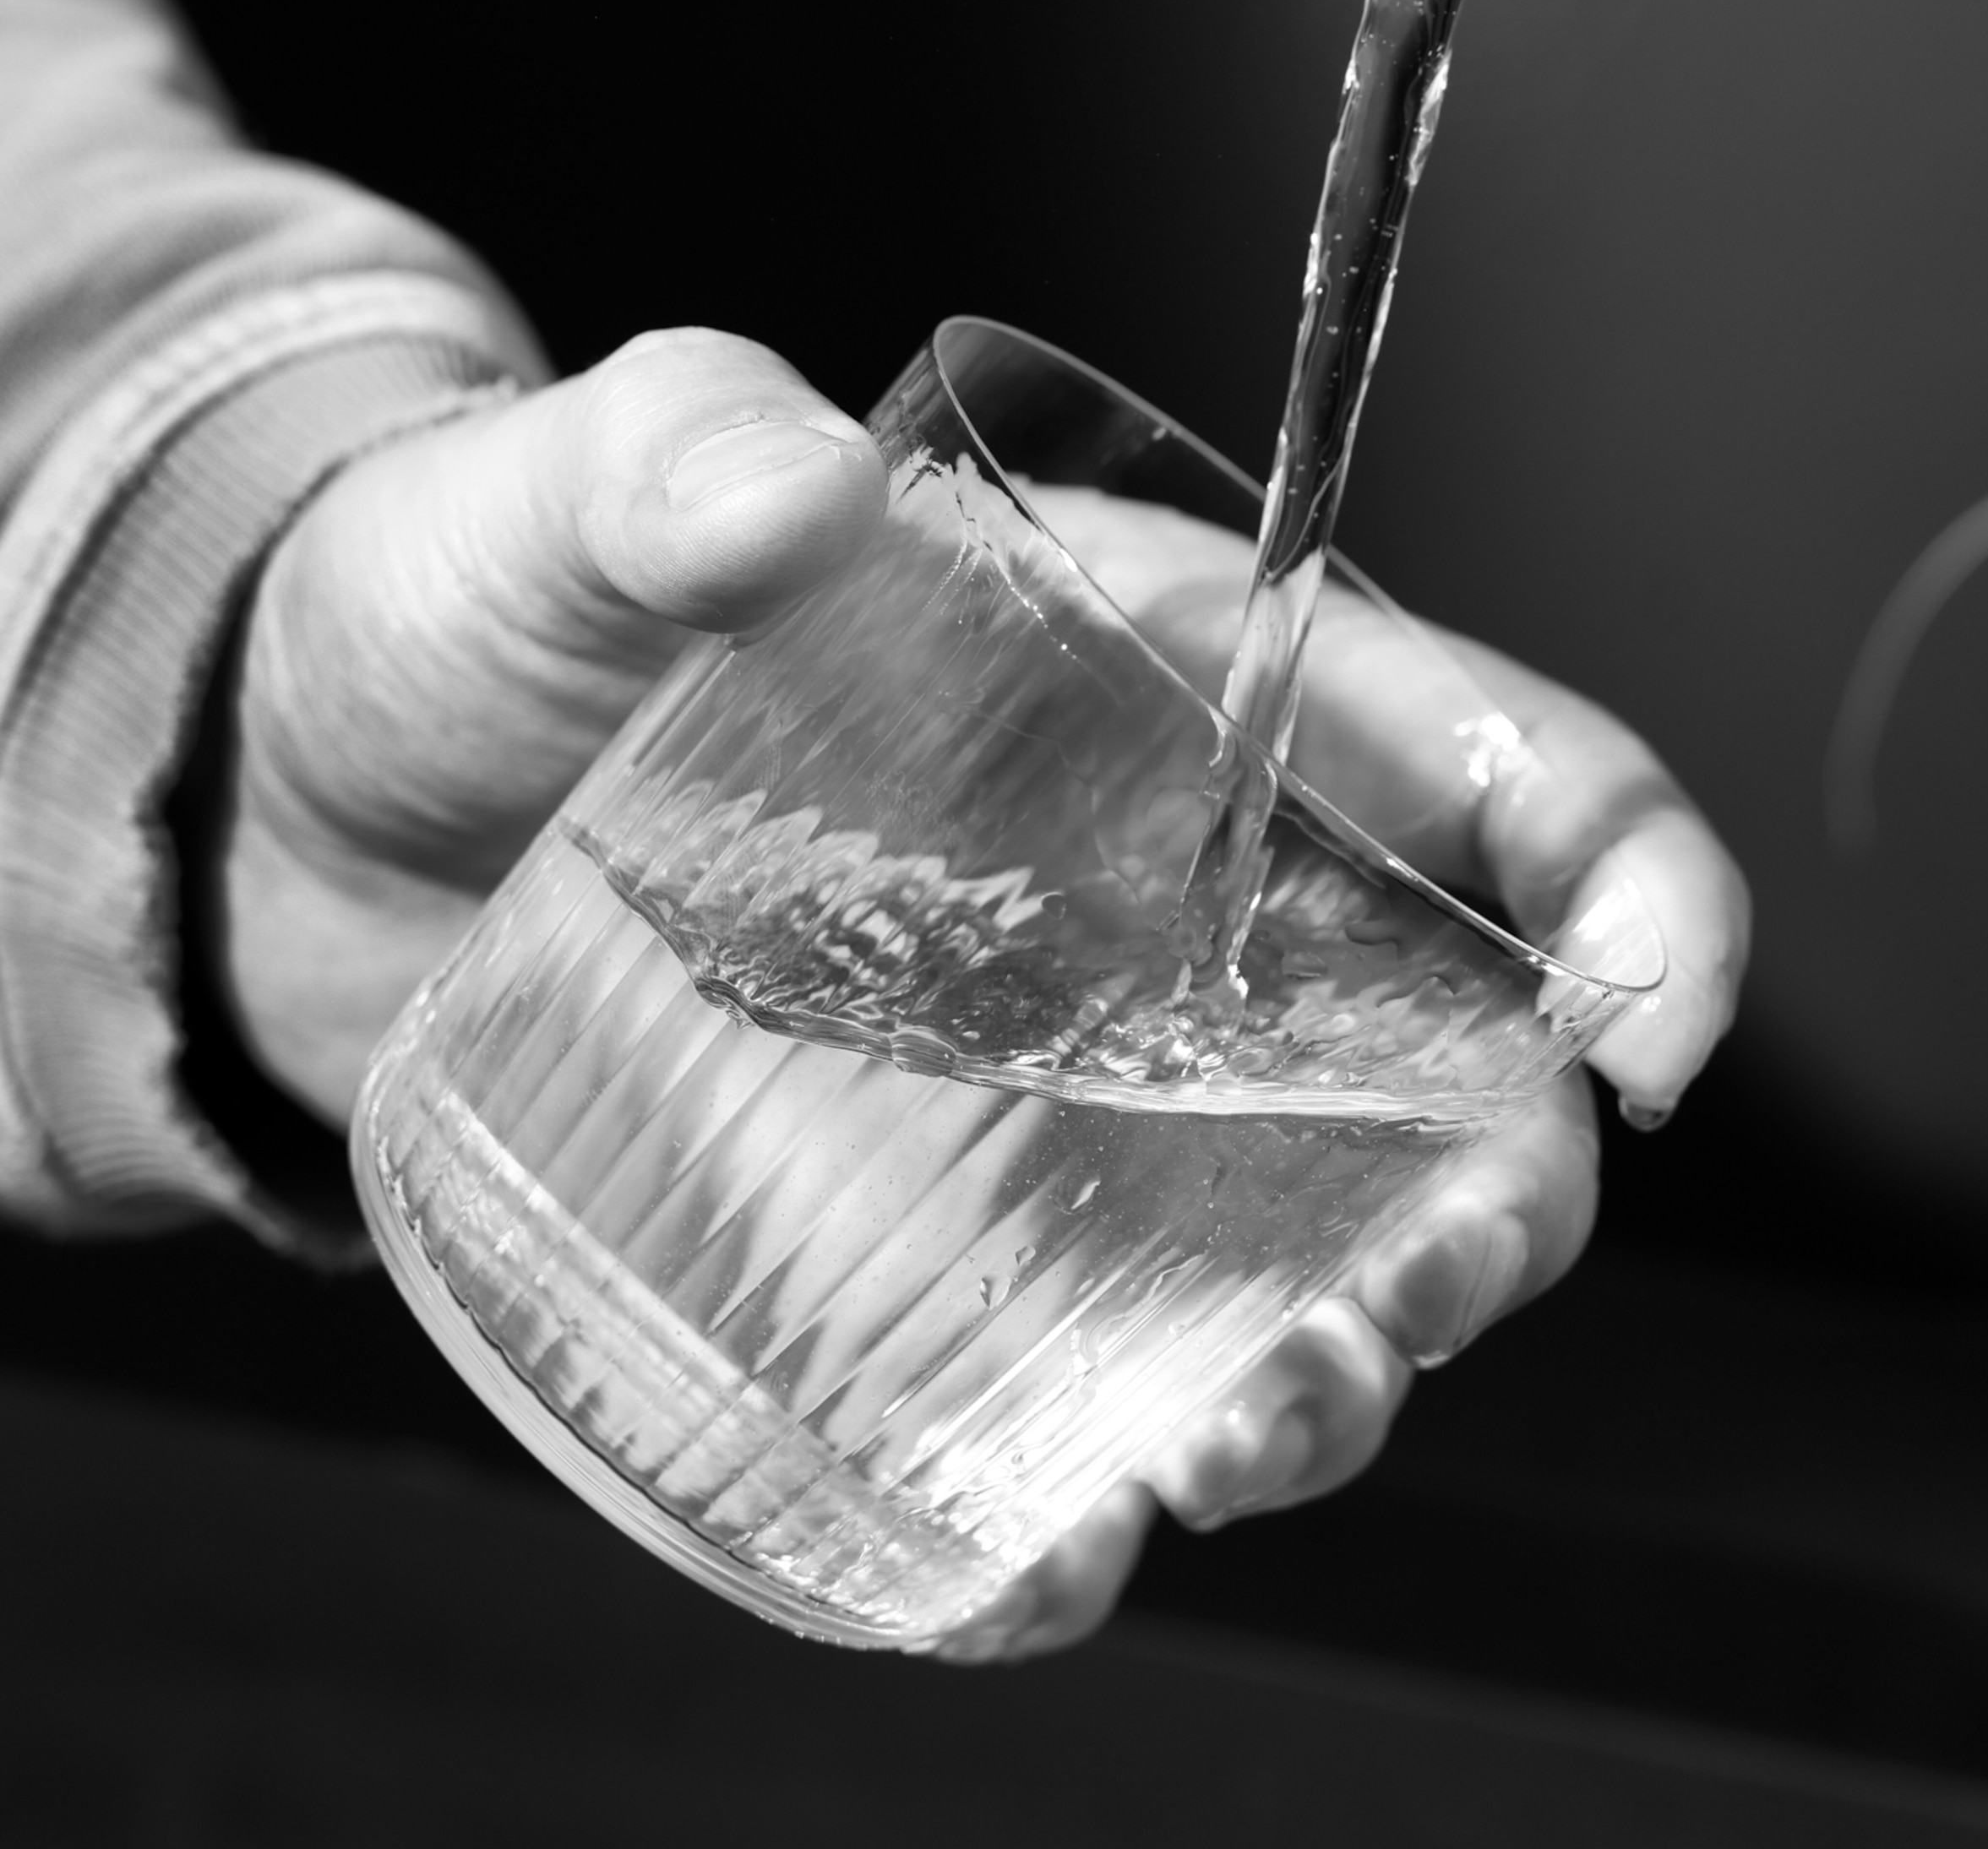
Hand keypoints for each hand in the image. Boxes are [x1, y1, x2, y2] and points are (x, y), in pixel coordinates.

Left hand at [219, 338, 1745, 1663]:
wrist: (312, 794)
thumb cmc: (490, 608)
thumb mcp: (580, 503)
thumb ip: (675, 463)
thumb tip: (774, 489)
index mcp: (1165, 690)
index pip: (1486, 771)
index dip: (1634, 885)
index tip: (1651, 1024)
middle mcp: (1154, 913)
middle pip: (1446, 1068)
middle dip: (1498, 1196)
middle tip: (1417, 1285)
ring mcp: (1047, 1097)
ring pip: (1295, 1259)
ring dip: (1334, 1377)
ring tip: (1251, 1433)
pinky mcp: (919, 1242)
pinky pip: (1066, 1393)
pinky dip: (1095, 1496)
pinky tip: (1058, 1548)